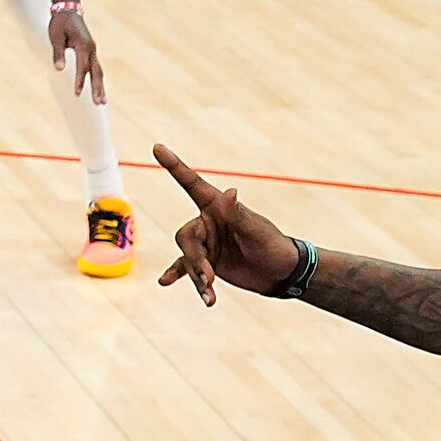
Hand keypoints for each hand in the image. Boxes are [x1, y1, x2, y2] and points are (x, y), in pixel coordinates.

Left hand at [47, 8, 103, 103]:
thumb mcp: (56, 37)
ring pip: (98, 72)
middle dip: (97, 88)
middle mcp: (91, 49)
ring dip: (100, 87)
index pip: (82, 67)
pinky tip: (98, 91)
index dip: (79, 80)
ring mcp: (93, 51)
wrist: (68, 10)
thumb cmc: (60, 23)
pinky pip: (96, 68)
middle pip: (96, 72)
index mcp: (83, 46)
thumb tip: (58, 69)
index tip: (76, 93)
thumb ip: (58, 53)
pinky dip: (97, 80)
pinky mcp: (91, 52)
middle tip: (99, 103)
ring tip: (102, 102)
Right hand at [155, 144, 299, 304]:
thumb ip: (237, 214)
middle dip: (195, 259)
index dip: (174, 165)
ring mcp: (206, 243)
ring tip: (209, 293)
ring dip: (196, 276)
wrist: (282, 273)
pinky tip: (165, 282)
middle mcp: (207, 222)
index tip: (158, 147)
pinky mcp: (207, 262)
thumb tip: (230, 192)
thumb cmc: (273, 245)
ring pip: (187, 257)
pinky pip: (185, 267)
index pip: (191, 184)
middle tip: (208, 278)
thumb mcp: (256, 231)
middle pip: (186, 237)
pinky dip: (177, 275)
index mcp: (217, 207)